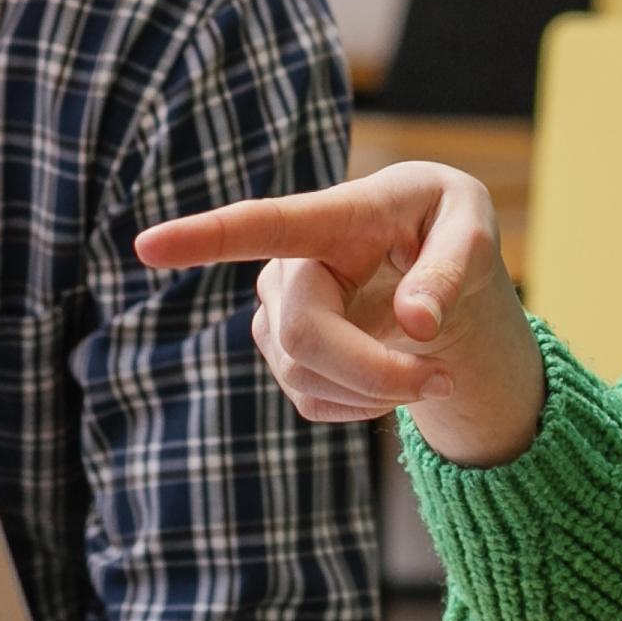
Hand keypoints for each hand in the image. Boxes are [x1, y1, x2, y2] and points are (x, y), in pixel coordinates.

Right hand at [135, 164, 545, 468]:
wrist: (433, 262)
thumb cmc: (448, 227)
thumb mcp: (474, 232)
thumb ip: (450, 270)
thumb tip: (415, 324)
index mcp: (337, 215)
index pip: (263, 224)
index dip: (204, 238)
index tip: (147, 246)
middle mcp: (291, 263)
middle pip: (303, 336)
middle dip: (374, 371)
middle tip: (442, 380)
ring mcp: (278, 311)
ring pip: (306, 378)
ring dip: (379, 391)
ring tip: (432, 372)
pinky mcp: (283, 353)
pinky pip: (312, 401)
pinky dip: (363, 405)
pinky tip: (393, 381)